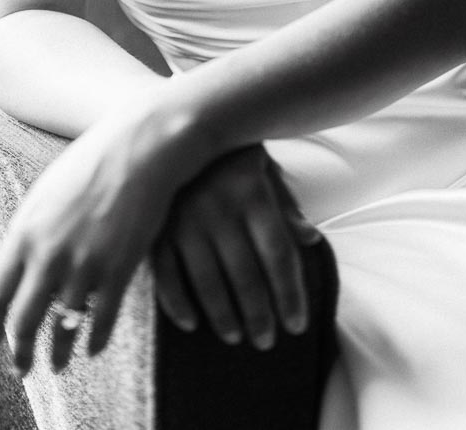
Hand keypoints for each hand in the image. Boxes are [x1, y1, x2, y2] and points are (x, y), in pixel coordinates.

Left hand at [0, 106, 185, 375]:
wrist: (139, 147)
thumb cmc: (92, 161)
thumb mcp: (46, 191)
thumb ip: (29, 231)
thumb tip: (17, 264)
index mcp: (25, 231)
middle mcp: (49, 254)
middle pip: (23, 320)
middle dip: (19, 351)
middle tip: (21, 368)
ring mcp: (84, 264)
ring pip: (62, 328)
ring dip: (57, 353)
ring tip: (57, 365)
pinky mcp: (118, 269)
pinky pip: (101, 320)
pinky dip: (95, 340)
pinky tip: (92, 348)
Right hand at [153, 144, 320, 350]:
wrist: (171, 123)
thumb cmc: (226, 152)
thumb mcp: (262, 168)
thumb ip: (285, 204)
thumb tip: (311, 239)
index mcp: (251, 192)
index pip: (278, 254)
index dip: (290, 294)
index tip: (297, 325)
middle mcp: (219, 208)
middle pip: (246, 275)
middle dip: (259, 315)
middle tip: (266, 342)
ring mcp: (183, 219)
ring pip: (207, 280)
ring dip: (223, 316)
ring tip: (236, 336)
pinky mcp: (155, 226)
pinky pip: (165, 273)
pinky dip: (177, 302)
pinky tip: (191, 323)